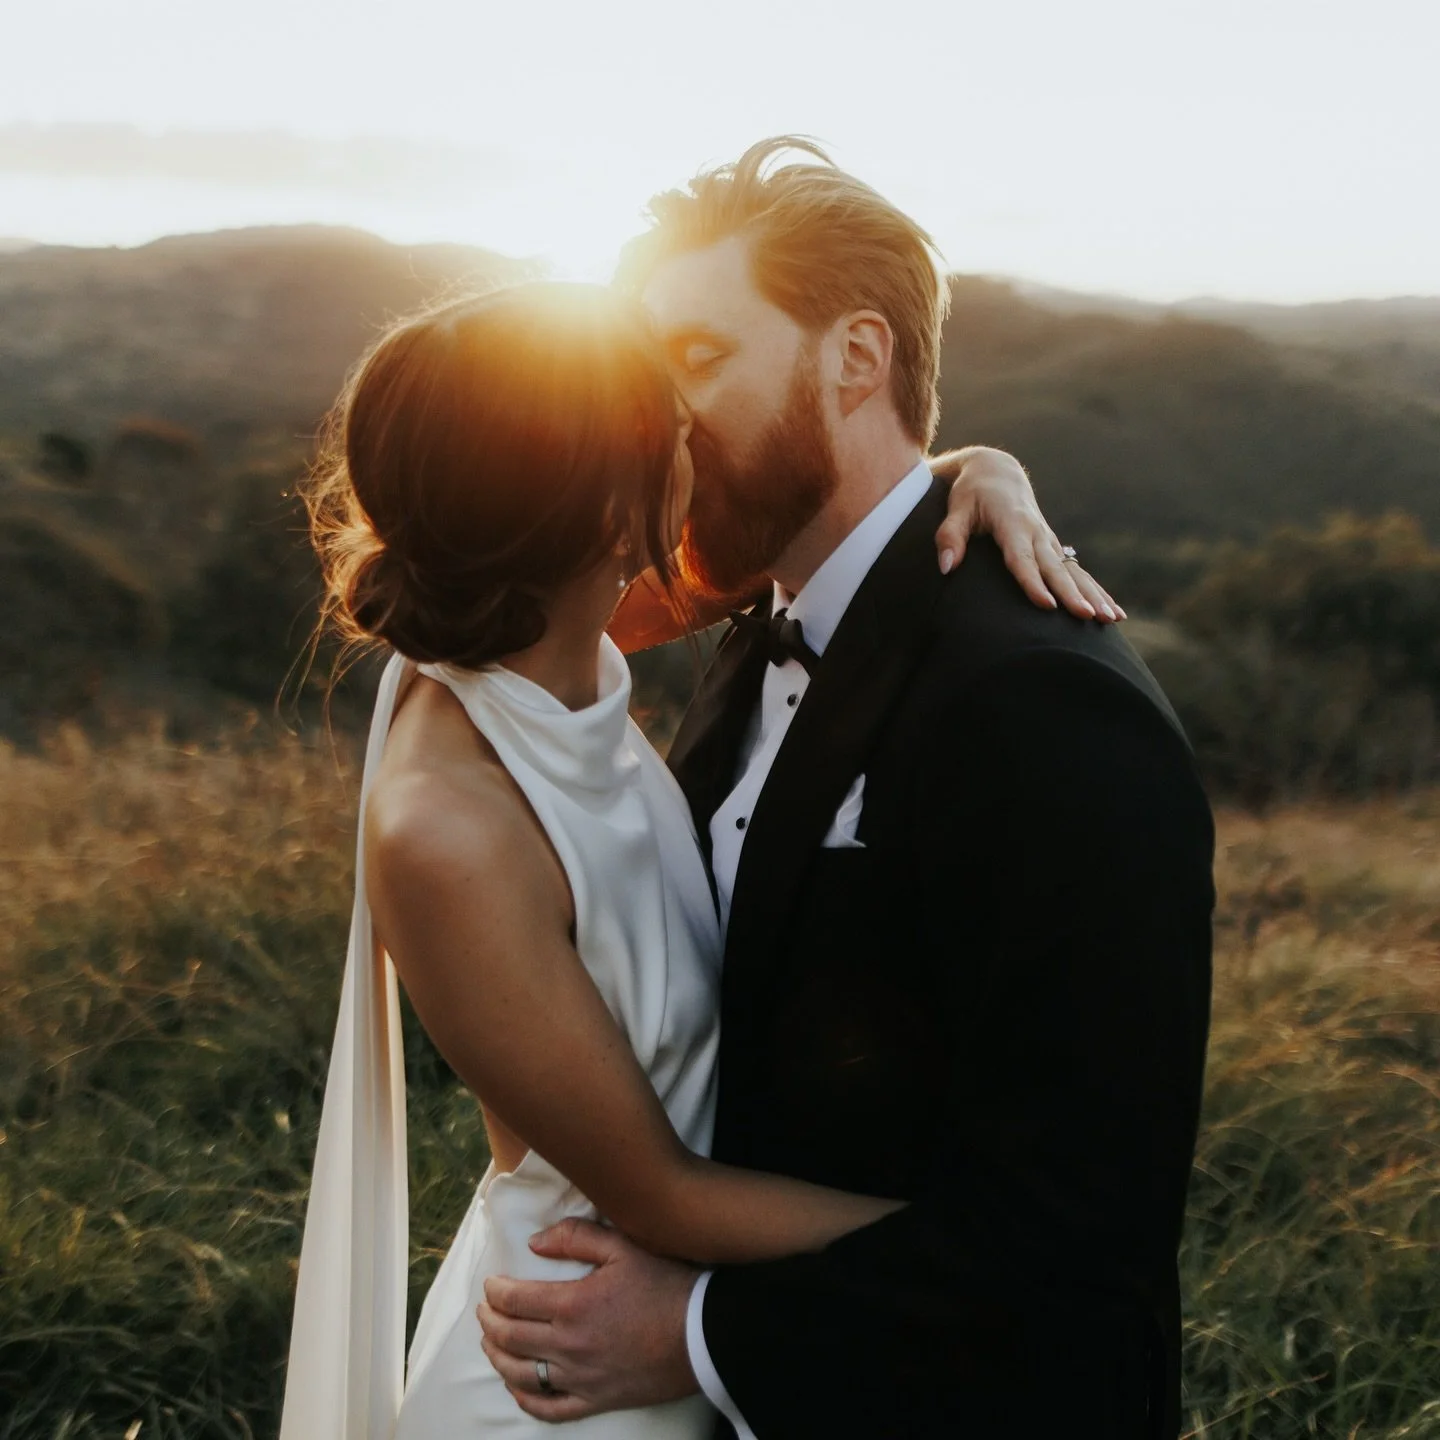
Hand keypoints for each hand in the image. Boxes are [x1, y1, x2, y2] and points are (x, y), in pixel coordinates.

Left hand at [477, 1218, 700, 1421]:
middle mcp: (569, 1345)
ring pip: (522, 1374)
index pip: (515, 1300)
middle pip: (510, 1337)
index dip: (496, 1291)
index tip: (491, 1283)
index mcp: (573, 1305)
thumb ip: (575, 1237)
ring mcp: (580, 1378)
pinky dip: (526, 1398)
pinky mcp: (596, 1400)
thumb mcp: (623, 1247)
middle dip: (490, 1321)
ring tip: (490, 1342)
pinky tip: (517, 1386)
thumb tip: (534, 1243)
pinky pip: (549, 1409)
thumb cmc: (664, 1284)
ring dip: (497, 1357)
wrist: (702, 1333)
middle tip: (484, 1309)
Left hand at [930, 447, 1124, 622]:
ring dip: (1094, 595)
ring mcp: (1049, 540)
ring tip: (1112, 619)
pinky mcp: (1055, 548)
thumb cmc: (971, 492)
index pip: (1022, 557)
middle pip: (1055, 568)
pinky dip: (1097, 591)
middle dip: (1073, 594)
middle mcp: (1036, 532)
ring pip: (1074, 572)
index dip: (1033, 582)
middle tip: (1088, 616)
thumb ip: (949, 536)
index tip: (1046, 605)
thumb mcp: (956, 508)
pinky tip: (1113, 613)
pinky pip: (1078, 573)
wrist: (998, 472)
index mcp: (1012, 523)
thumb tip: (945, 566)